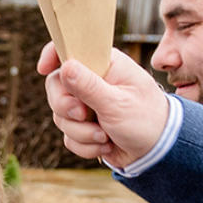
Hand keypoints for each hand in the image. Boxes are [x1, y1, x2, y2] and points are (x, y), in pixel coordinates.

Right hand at [38, 43, 169, 168]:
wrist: (158, 151)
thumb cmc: (146, 119)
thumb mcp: (117, 102)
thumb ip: (89, 86)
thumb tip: (65, 66)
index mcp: (105, 66)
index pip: (72, 50)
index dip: (53, 55)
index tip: (43, 69)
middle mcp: (93, 82)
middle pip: (56, 88)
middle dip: (65, 107)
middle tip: (83, 115)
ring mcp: (86, 105)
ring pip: (60, 117)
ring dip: (81, 132)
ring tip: (105, 135)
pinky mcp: (84, 127)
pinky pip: (68, 137)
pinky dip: (84, 145)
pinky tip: (105, 144)